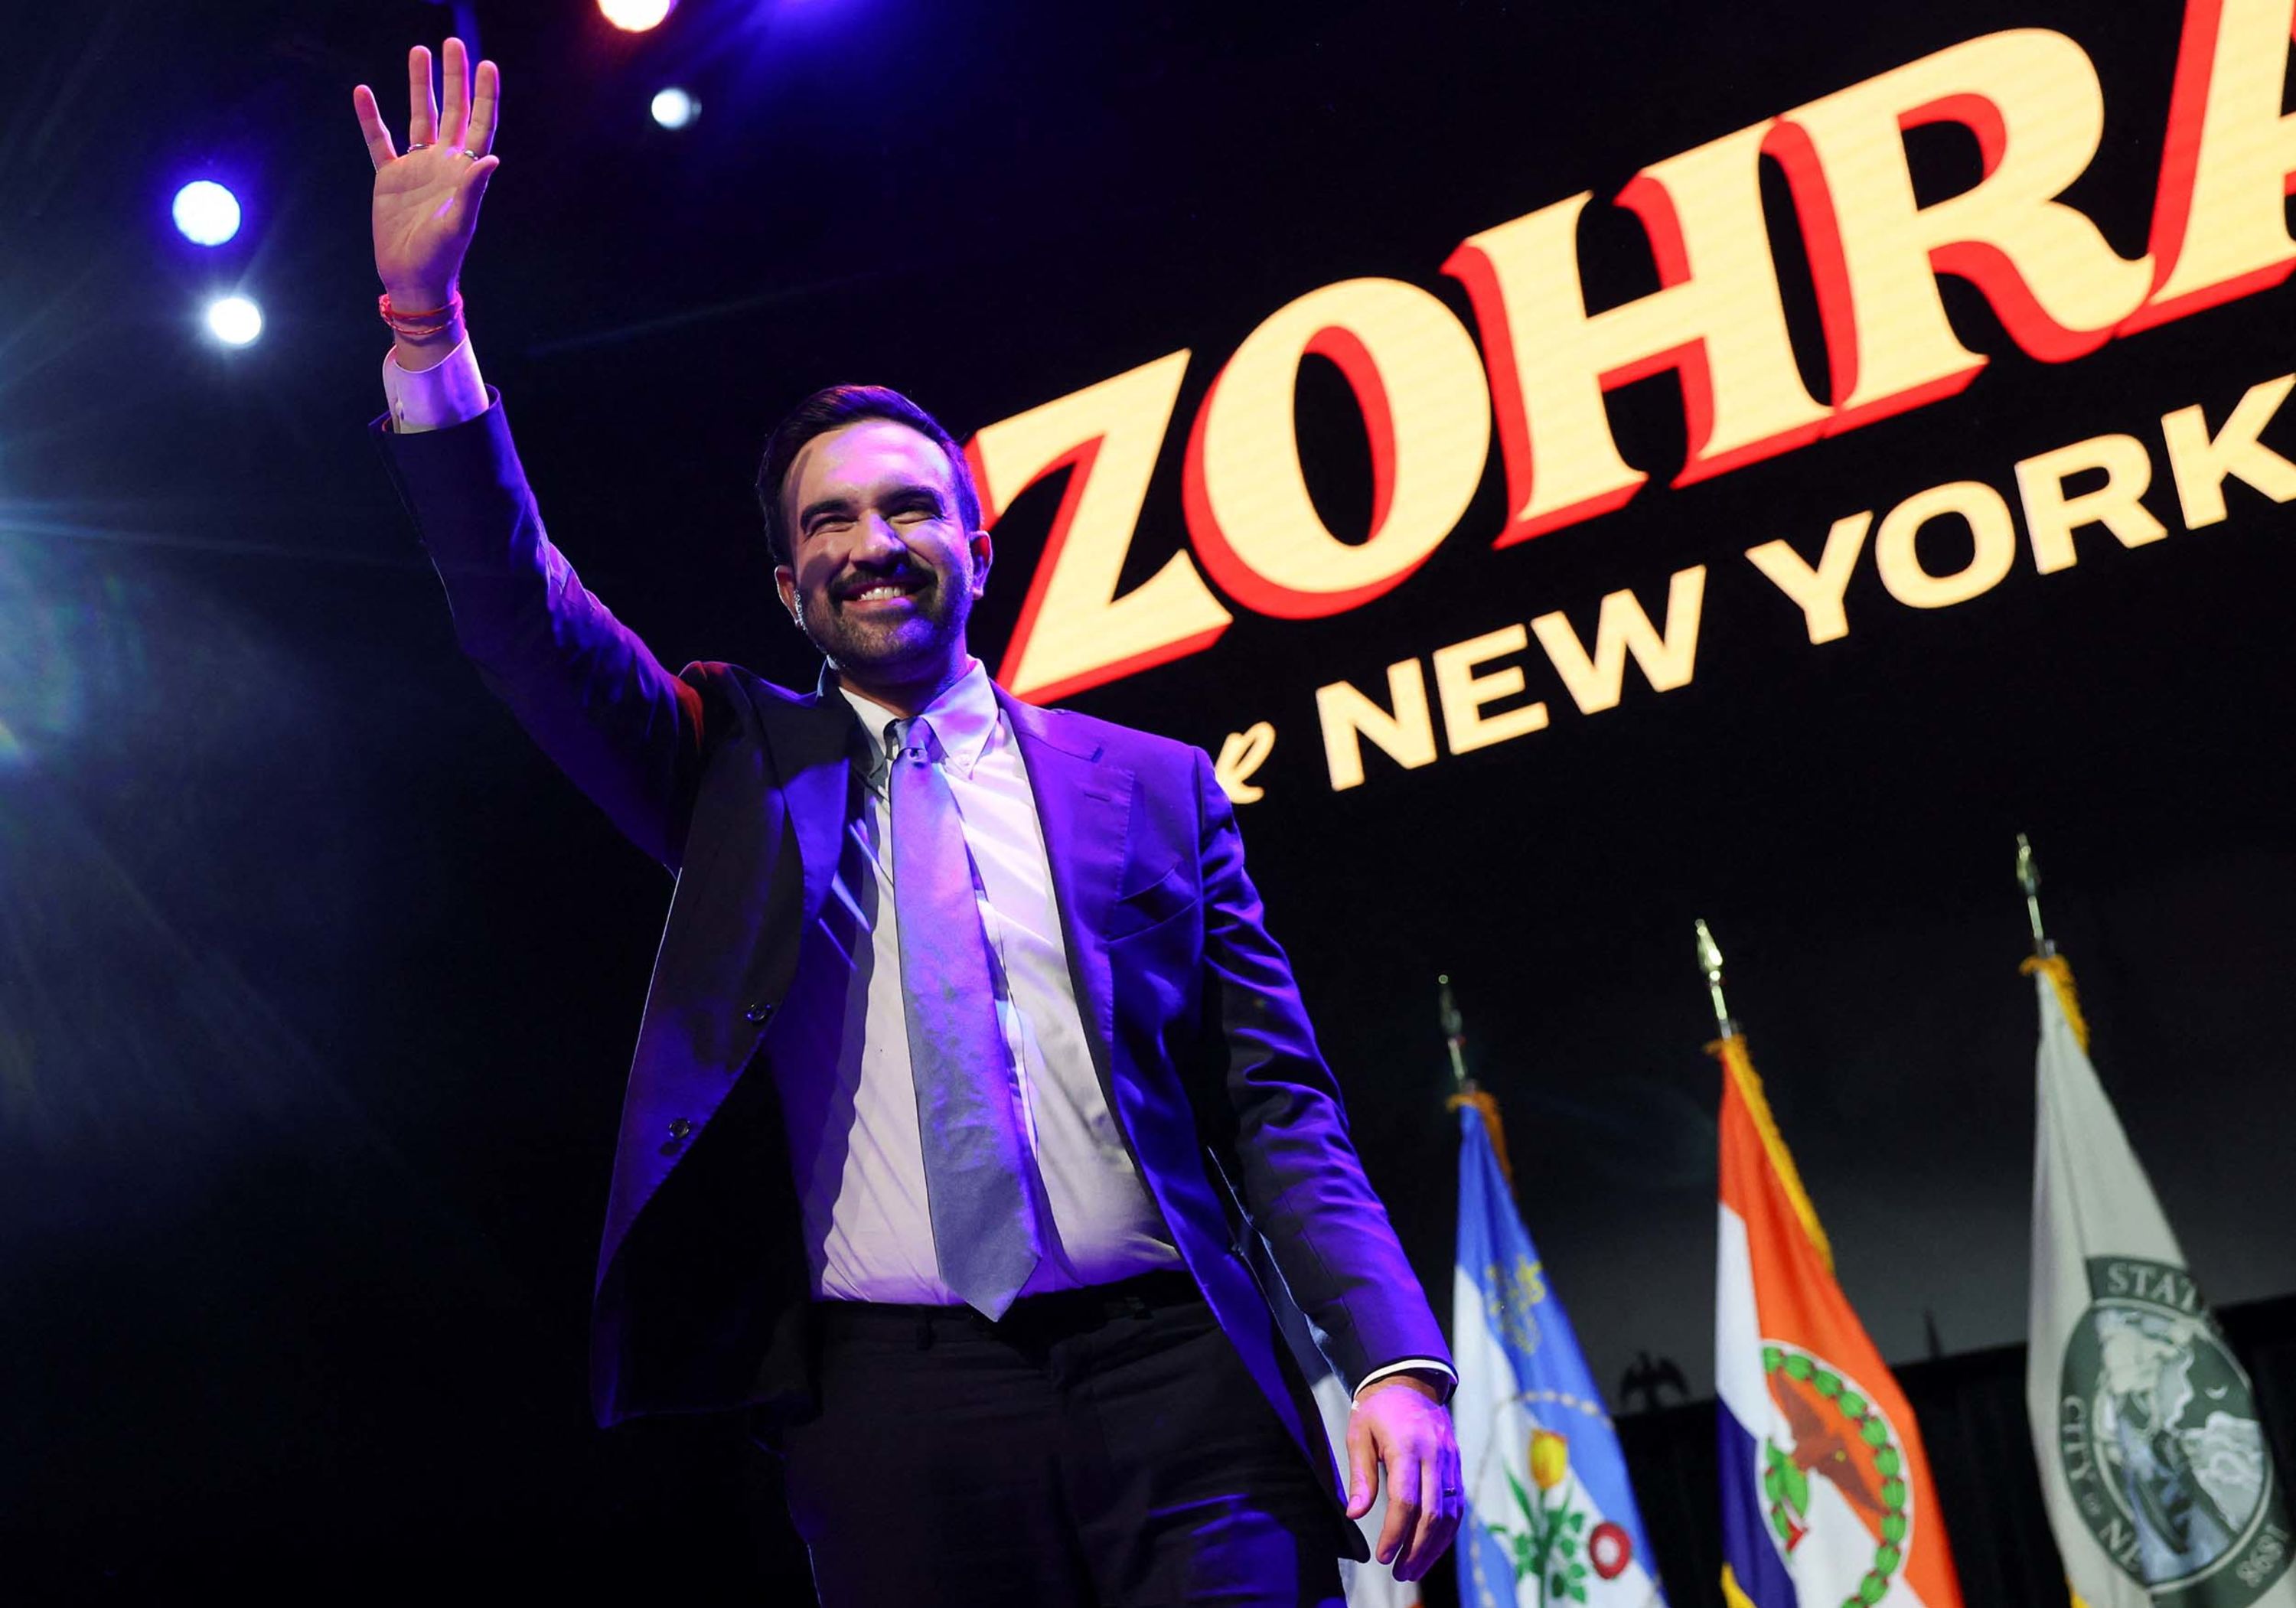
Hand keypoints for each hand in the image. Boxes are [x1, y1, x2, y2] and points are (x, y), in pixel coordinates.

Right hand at [353, 39, 500, 309]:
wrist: (411, 279)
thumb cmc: (440, 258)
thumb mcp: (459, 224)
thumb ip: (473, 190)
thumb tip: (490, 157)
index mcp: (464, 173)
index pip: (480, 125)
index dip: (484, 96)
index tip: (487, 65)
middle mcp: (443, 164)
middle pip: (452, 111)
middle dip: (454, 78)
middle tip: (454, 44)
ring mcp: (416, 168)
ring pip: (419, 117)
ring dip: (420, 86)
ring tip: (419, 51)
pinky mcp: (389, 178)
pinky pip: (378, 141)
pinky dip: (371, 118)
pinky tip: (364, 91)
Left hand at [1344, 1374, 1462, 1582]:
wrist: (1410, 1381)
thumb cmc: (1378, 1409)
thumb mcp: (1359, 1434)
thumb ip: (1361, 1475)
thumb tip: (1355, 1514)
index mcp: (1408, 1445)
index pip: (1406, 1499)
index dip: (1395, 1532)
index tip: (1383, 1556)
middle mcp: (1436, 1455)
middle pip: (1432, 1512)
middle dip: (1416, 1548)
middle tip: (1400, 1573)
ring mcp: (1451, 1460)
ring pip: (1449, 1513)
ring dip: (1433, 1546)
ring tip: (1414, 1569)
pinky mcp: (1457, 1465)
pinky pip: (1457, 1504)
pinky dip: (1446, 1531)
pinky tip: (1431, 1548)